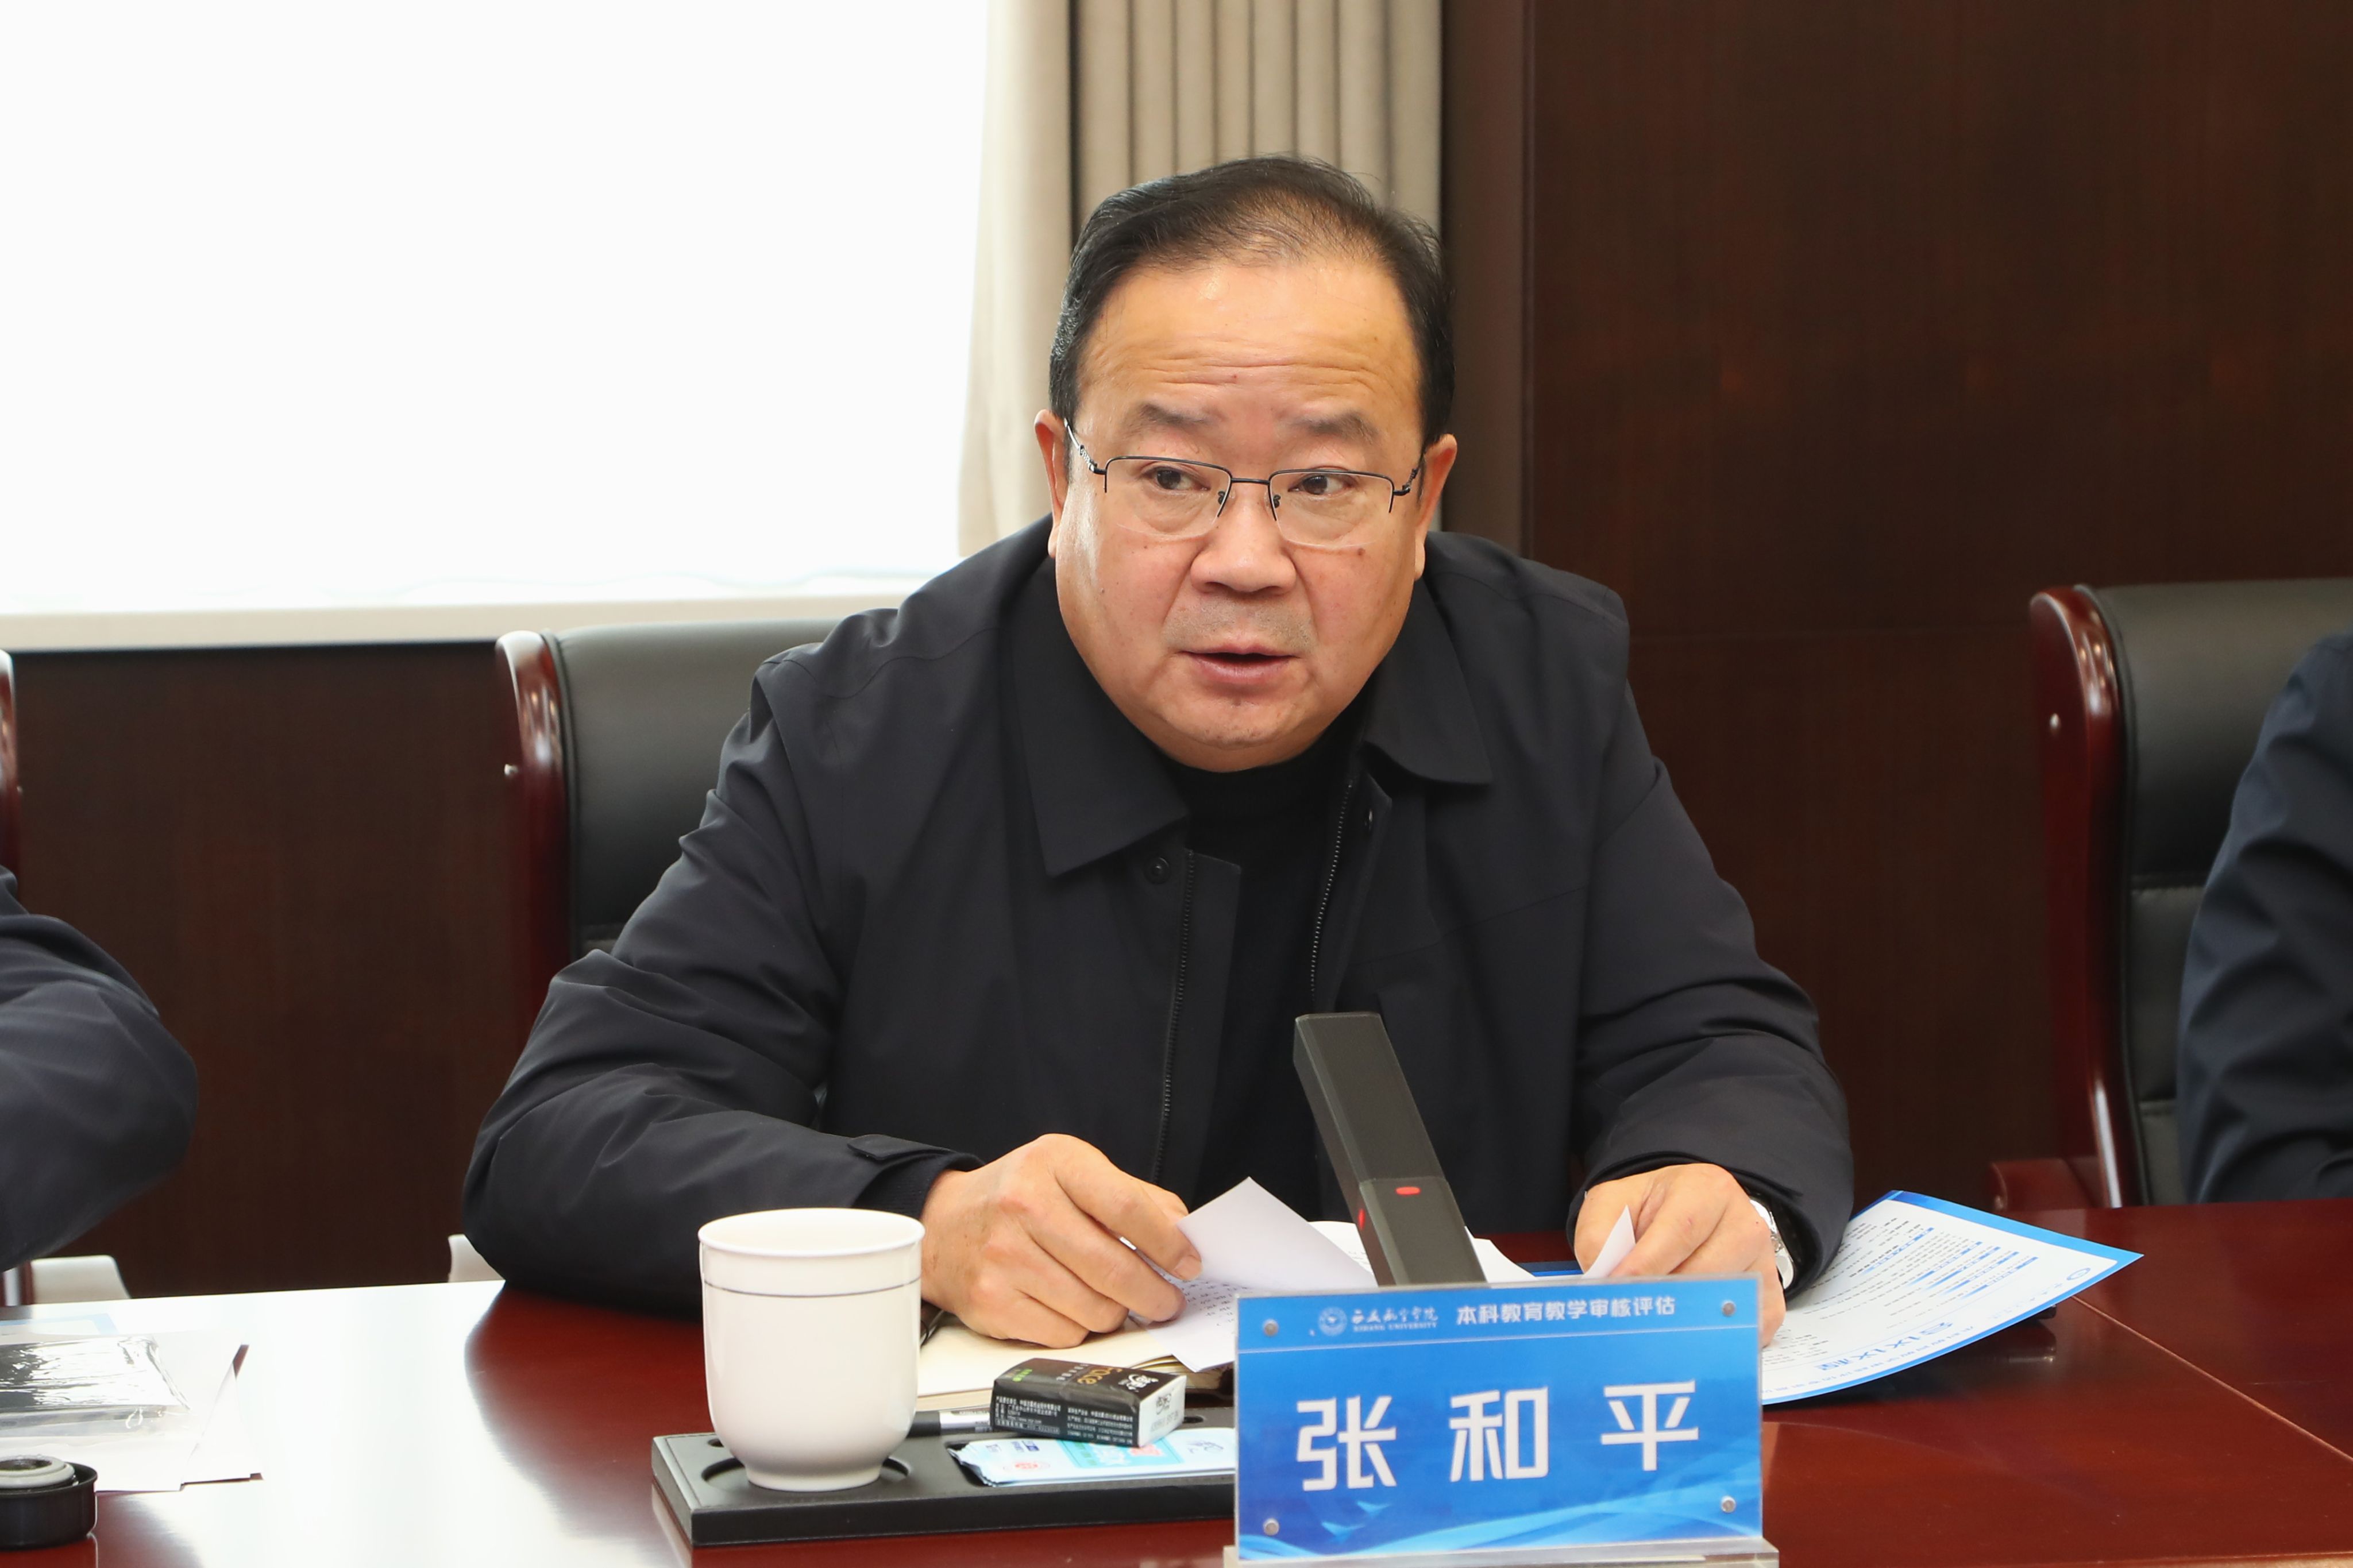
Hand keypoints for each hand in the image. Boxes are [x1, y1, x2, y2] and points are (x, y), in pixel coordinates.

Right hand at [919, 1134, 1200, 1347]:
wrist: (945, 1226)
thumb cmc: (1019, 1197)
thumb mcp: (1072, 1171)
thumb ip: (1132, 1196)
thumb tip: (1183, 1233)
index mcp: (1054, 1164)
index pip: (1127, 1208)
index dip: (1168, 1243)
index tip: (1189, 1264)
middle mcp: (1024, 1205)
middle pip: (1114, 1268)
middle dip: (1154, 1293)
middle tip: (1167, 1300)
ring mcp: (1004, 1257)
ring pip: (1094, 1309)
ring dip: (1115, 1312)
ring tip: (1112, 1298)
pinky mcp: (992, 1302)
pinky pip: (1064, 1334)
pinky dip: (1080, 1327)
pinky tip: (1072, 1306)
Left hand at [1575, 1163, 1786, 1341]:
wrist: (1679, 1213)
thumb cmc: (1647, 1211)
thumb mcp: (1612, 1205)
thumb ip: (1599, 1234)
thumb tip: (1604, 1276)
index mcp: (1707, 1189)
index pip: (1681, 1231)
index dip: (1648, 1264)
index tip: (1619, 1288)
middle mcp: (1744, 1222)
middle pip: (1708, 1272)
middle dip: (1666, 1297)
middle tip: (1632, 1315)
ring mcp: (1763, 1260)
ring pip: (1729, 1302)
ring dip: (1690, 1321)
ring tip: (1654, 1330)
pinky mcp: (1770, 1294)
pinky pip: (1752, 1325)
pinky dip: (1721, 1337)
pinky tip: (1688, 1337)